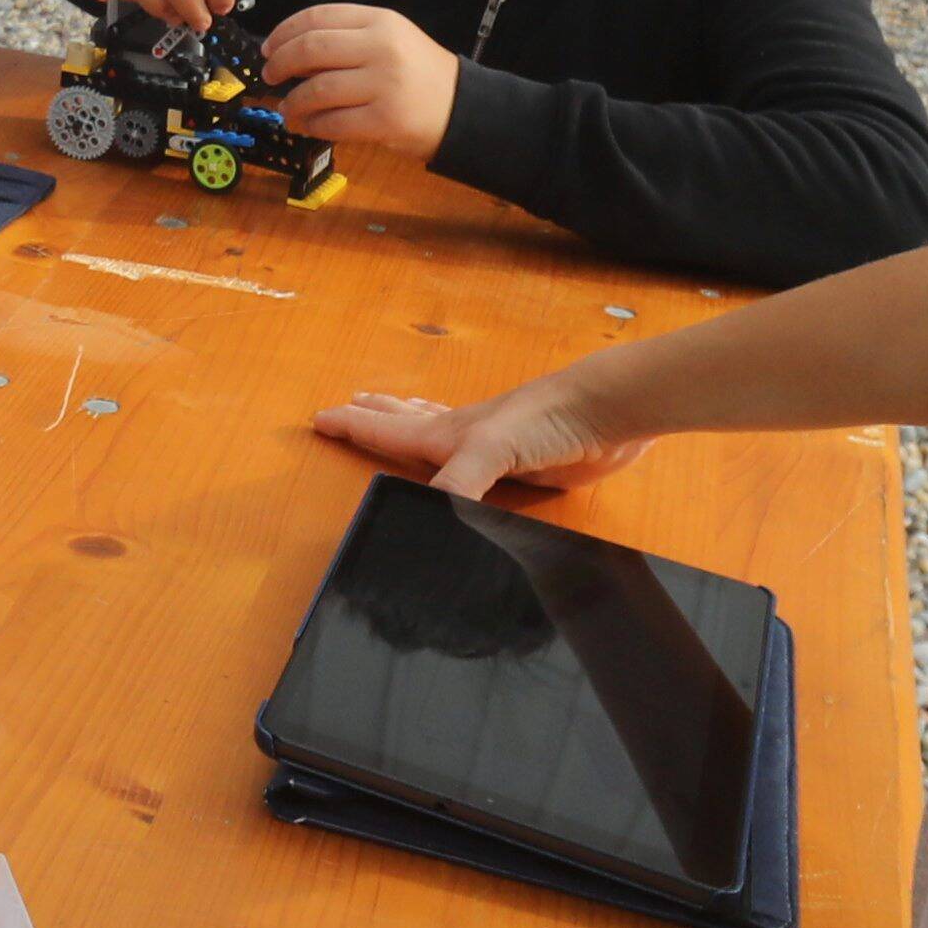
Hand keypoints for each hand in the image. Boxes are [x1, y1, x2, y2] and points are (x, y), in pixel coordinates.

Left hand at [264, 1, 457, 154]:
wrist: (463, 108)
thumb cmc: (419, 74)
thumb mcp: (390, 39)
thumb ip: (347, 39)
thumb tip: (290, 53)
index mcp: (380, 21)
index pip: (319, 16)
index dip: (284, 31)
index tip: (269, 47)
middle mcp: (382, 48)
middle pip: (311, 49)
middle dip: (281, 63)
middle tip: (270, 76)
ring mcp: (384, 85)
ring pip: (318, 89)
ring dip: (294, 101)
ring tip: (288, 107)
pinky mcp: (385, 120)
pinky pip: (333, 122)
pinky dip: (312, 125)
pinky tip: (308, 125)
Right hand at [314, 361, 638, 501]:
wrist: (608, 412)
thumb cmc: (549, 417)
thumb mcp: (493, 449)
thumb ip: (460, 485)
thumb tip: (430, 520)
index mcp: (450, 432)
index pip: (389, 431)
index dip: (354, 427)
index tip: (320, 418)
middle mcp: (467, 438)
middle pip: (409, 424)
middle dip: (376, 418)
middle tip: (348, 407)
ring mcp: (496, 452)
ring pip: (441, 436)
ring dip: (413, 427)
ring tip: (395, 417)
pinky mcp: (526, 467)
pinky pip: (480, 470)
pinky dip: (462, 468)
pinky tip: (468, 468)